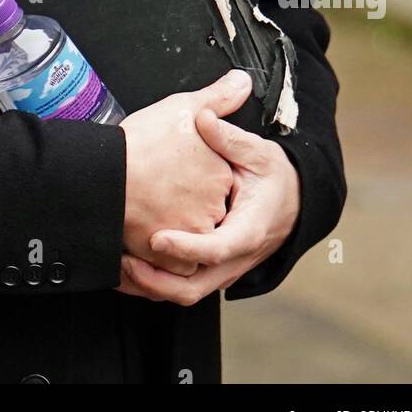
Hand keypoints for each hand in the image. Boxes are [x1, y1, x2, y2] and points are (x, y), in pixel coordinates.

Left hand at [118, 104, 301, 304]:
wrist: (295, 202)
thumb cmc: (275, 178)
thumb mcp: (259, 153)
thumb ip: (229, 137)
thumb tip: (203, 117)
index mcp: (247, 231)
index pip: (215, 249)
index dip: (184, 247)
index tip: (155, 238)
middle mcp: (234, 259)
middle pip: (191, 288)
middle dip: (154, 280)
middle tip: (123, 260)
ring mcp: (223, 270)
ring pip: (182, 293)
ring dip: (148, 284)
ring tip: (116, 265)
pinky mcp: (212, 271)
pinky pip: (181, 286)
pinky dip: (154, 282)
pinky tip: (128, 266)